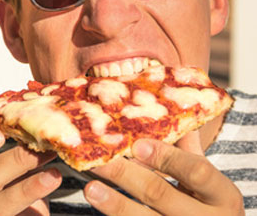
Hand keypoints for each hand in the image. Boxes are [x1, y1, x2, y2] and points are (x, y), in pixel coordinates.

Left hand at [84, 138, 244, 214]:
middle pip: (160, 194)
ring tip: (90, 188)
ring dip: (114, 203)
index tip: (137, 145)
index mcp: (222, 195)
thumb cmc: (209, 203)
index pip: (196, 171)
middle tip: (98, 160)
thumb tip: (164, 108)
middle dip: (126, 175)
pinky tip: (98, 204)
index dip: (166, 157)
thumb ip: (187, 149)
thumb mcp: (209, 180)